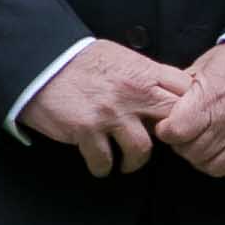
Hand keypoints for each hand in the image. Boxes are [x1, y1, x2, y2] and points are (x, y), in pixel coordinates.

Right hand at [20, 39, 188, 175]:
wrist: (38, 64)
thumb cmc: (76, 61)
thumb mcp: (117, 57)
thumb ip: (142, 73)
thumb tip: (161, 90)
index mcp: (143, 71)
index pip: (184, 91)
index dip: (186, 107)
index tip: (177, 118)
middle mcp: (132, 93)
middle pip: (172, 122)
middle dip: (169, 138)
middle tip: (157, 146)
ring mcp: (110, 113)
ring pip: (142, 150)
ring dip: (134, 161)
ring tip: (127, 163)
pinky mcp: (86, 130)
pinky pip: (104, 160)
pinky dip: (103, 167)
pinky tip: (100, 165)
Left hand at [156, 39, 224, 184]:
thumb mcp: (208, 64)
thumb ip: (184, 85)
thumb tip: (163, 100)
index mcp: (212, 98)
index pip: (176, 132)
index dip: (167, 131)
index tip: (169, 127)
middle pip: (193, 153)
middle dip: (184, 147)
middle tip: (187, 137)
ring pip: (215, 167)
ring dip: (205, 160)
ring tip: (207, 145)